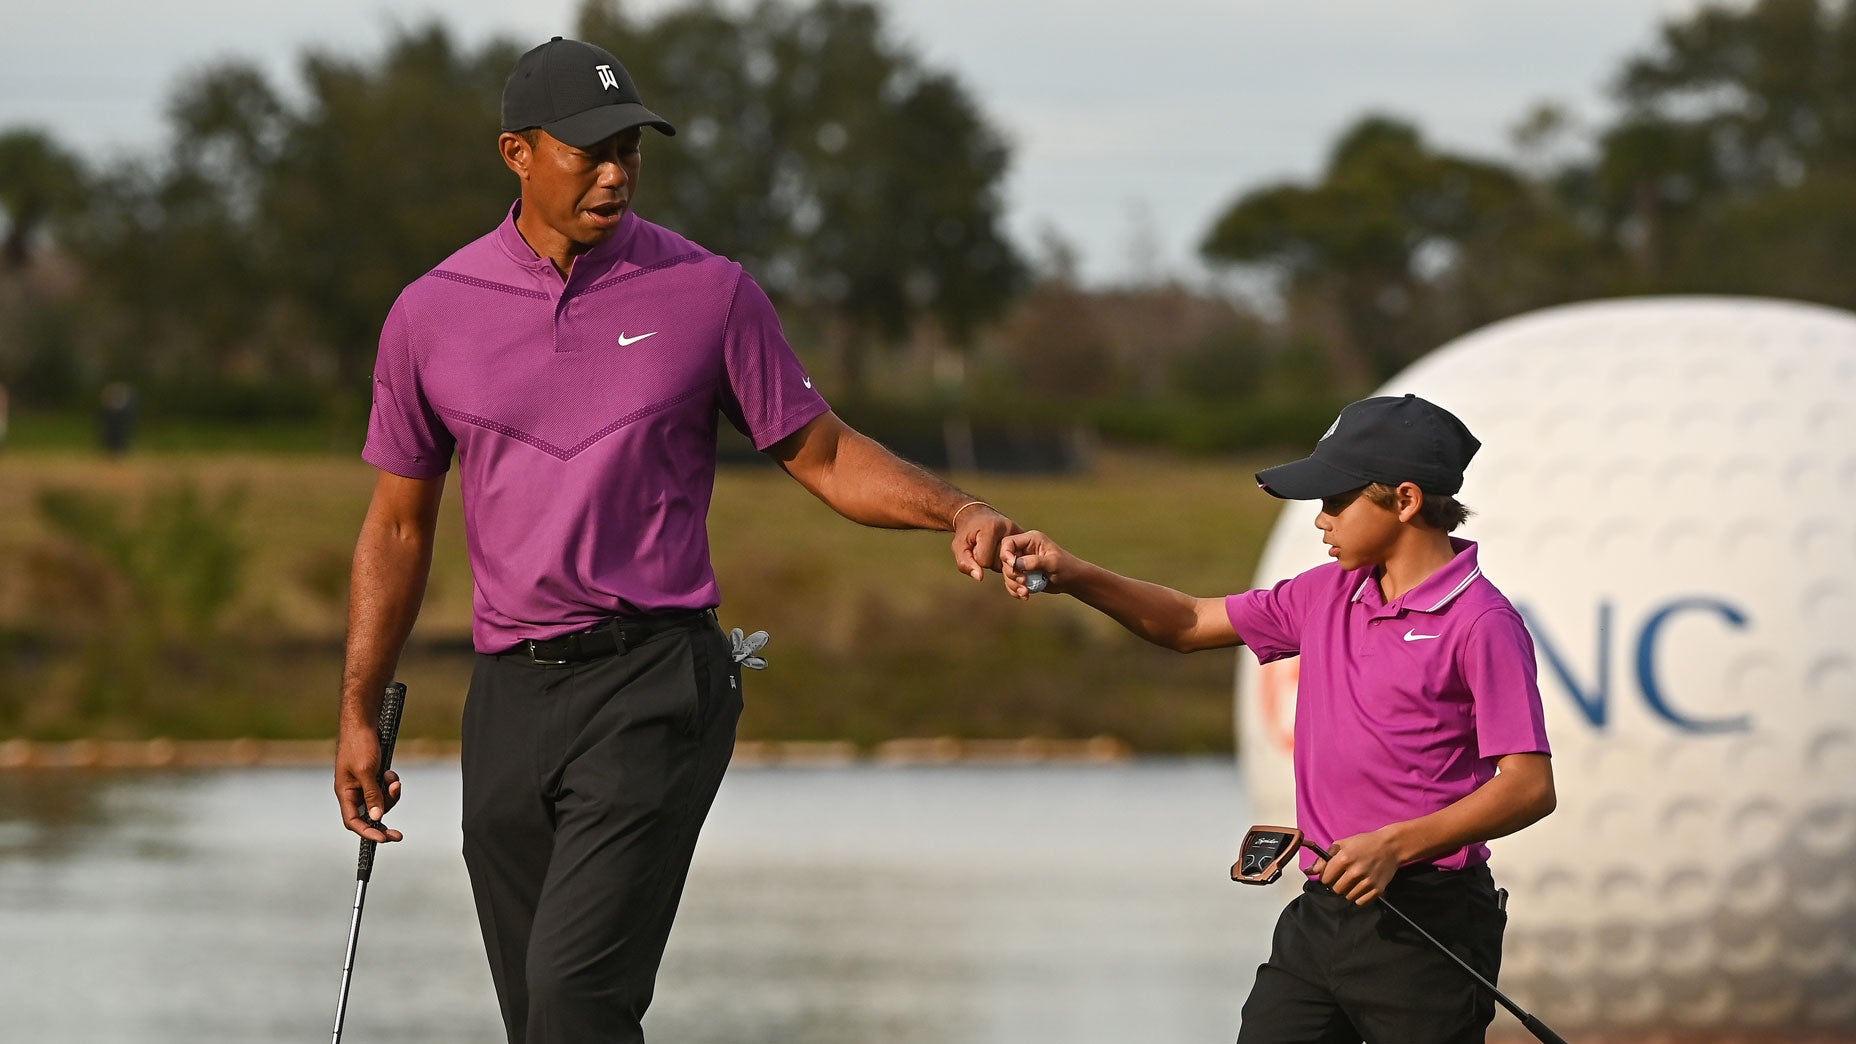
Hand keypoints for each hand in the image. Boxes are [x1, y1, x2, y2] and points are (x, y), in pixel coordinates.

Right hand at [334, 718, 403, 843]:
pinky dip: (391, 783)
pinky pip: (384, 788)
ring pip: (380, 801)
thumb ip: (372, 795)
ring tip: (394, 780)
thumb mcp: (366, 771)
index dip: (367, 832)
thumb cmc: (359, 744)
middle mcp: (353, 791)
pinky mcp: (373, 776)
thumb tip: (377, 817)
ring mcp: (363, 783)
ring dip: (390, 794)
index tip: (383, 839)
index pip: (353, 821)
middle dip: (384, 819)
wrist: (363, 722)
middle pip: (369, 815)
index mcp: (345, 793)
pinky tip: (391, 773)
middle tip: (398, 835)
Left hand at [952, 504, 1019, 580]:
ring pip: (1009, 565)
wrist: (979, 515)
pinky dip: (1008, 560)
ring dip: (999, 561)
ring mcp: (1020, 533)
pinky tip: (1002, 552)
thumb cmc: (967, 532)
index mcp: (991, 528)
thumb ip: (965, 563)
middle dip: (989, 561)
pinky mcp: (1025, 538)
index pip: (984, 561)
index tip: (975, 548)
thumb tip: (980, 577)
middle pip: (998, 564)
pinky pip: (1017, 560)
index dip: (976, 559)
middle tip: (985, 547)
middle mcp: (1009, 529)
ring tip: (993, 549)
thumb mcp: (959, 546)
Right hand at [1000, 530, 1067, 599]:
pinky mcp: (1023, 574)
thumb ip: (1035, 561)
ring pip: (1007, 572)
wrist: (1072, 581)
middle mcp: (1024, 549)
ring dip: (1013, 584)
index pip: (1008, 542)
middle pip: (1004, 559)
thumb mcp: (1052, 562)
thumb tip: (1016, 563)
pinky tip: (1025, 595)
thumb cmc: (1066, 567)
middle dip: (1012, 573)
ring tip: (1026, 592)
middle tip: (1024, 582)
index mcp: (1031, 539)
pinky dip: (1015, 590)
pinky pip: (1011, 582)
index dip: (1006, 554)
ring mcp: (1023, 562)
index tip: (1013, 566)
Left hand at [1308, 828, 1402, 904]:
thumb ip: (1323, 859)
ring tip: (1355, 880)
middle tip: (1344, 876)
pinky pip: (1361, 902)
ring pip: (1348, 896)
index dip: (1327, 876)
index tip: (1333, 873)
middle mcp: (1355, 871)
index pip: (1325, 879)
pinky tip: (1362, 886)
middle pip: (1336, 890)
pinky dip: (1359, 896)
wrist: (1390, 846)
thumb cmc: (1364, 843)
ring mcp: (1367, 882)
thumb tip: (1309, 871)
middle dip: (1337, 884)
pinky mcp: (1378, 890)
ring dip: (1348, 890)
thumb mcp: (1342, 845)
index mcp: (1344, 858)